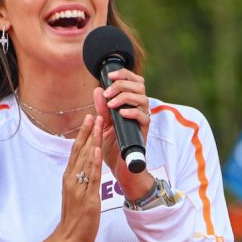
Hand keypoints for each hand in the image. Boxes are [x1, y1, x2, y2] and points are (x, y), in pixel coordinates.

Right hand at [33, 114, 103, 241]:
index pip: (76, 151)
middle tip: (96, 112)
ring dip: (94, 140)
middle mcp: (72, 179)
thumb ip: (80, 178)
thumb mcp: (76, 194)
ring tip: (100, 124)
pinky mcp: (88, 198)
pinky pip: (92, 177)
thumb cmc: (75, 218)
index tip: (89, 118)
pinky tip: (99, 149)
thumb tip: (87, 165)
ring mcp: (79, 188)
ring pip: (87, 160)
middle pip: (80, 151)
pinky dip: (95, 162)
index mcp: (69, 177)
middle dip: (89, 131)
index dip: (83, 133)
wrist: (70, 238)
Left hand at [91, 70, 151, 190]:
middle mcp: (139, 108)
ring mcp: (143, 119)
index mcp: (130, 103)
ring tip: (111, 104)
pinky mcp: (144, 131)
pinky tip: (121, 114)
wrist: (119, 167)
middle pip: (140, 85)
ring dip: (125, 97)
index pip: (133, 80)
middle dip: (122, 84)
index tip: (108, 76)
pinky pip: (144, 117)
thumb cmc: (112, 146)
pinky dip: (132, 113)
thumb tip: (97, 89)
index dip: (123, 74)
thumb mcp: (103, 124)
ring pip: (142, 98)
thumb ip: (102, 108)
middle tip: (108, 92)